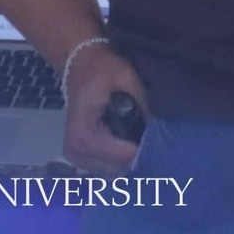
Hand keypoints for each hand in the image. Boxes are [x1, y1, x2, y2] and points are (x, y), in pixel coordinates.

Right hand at [61, 41, 149, 173]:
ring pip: (116, 170)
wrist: (80, 64)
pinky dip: (119, 155)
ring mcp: (75, 157)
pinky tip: (124, 137)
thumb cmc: (102, 69)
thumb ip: (142, 103)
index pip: (123, 156)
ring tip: (135, 130)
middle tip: (147, 128)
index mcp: (84, 134)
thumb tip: (158, 128)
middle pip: (120, 166)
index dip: (144, 145)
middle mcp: (75, 151)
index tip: (156, 131)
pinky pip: (108, 167)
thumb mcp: (126, 77)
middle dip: (138, 149)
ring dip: (129, 153)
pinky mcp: (79, 158)